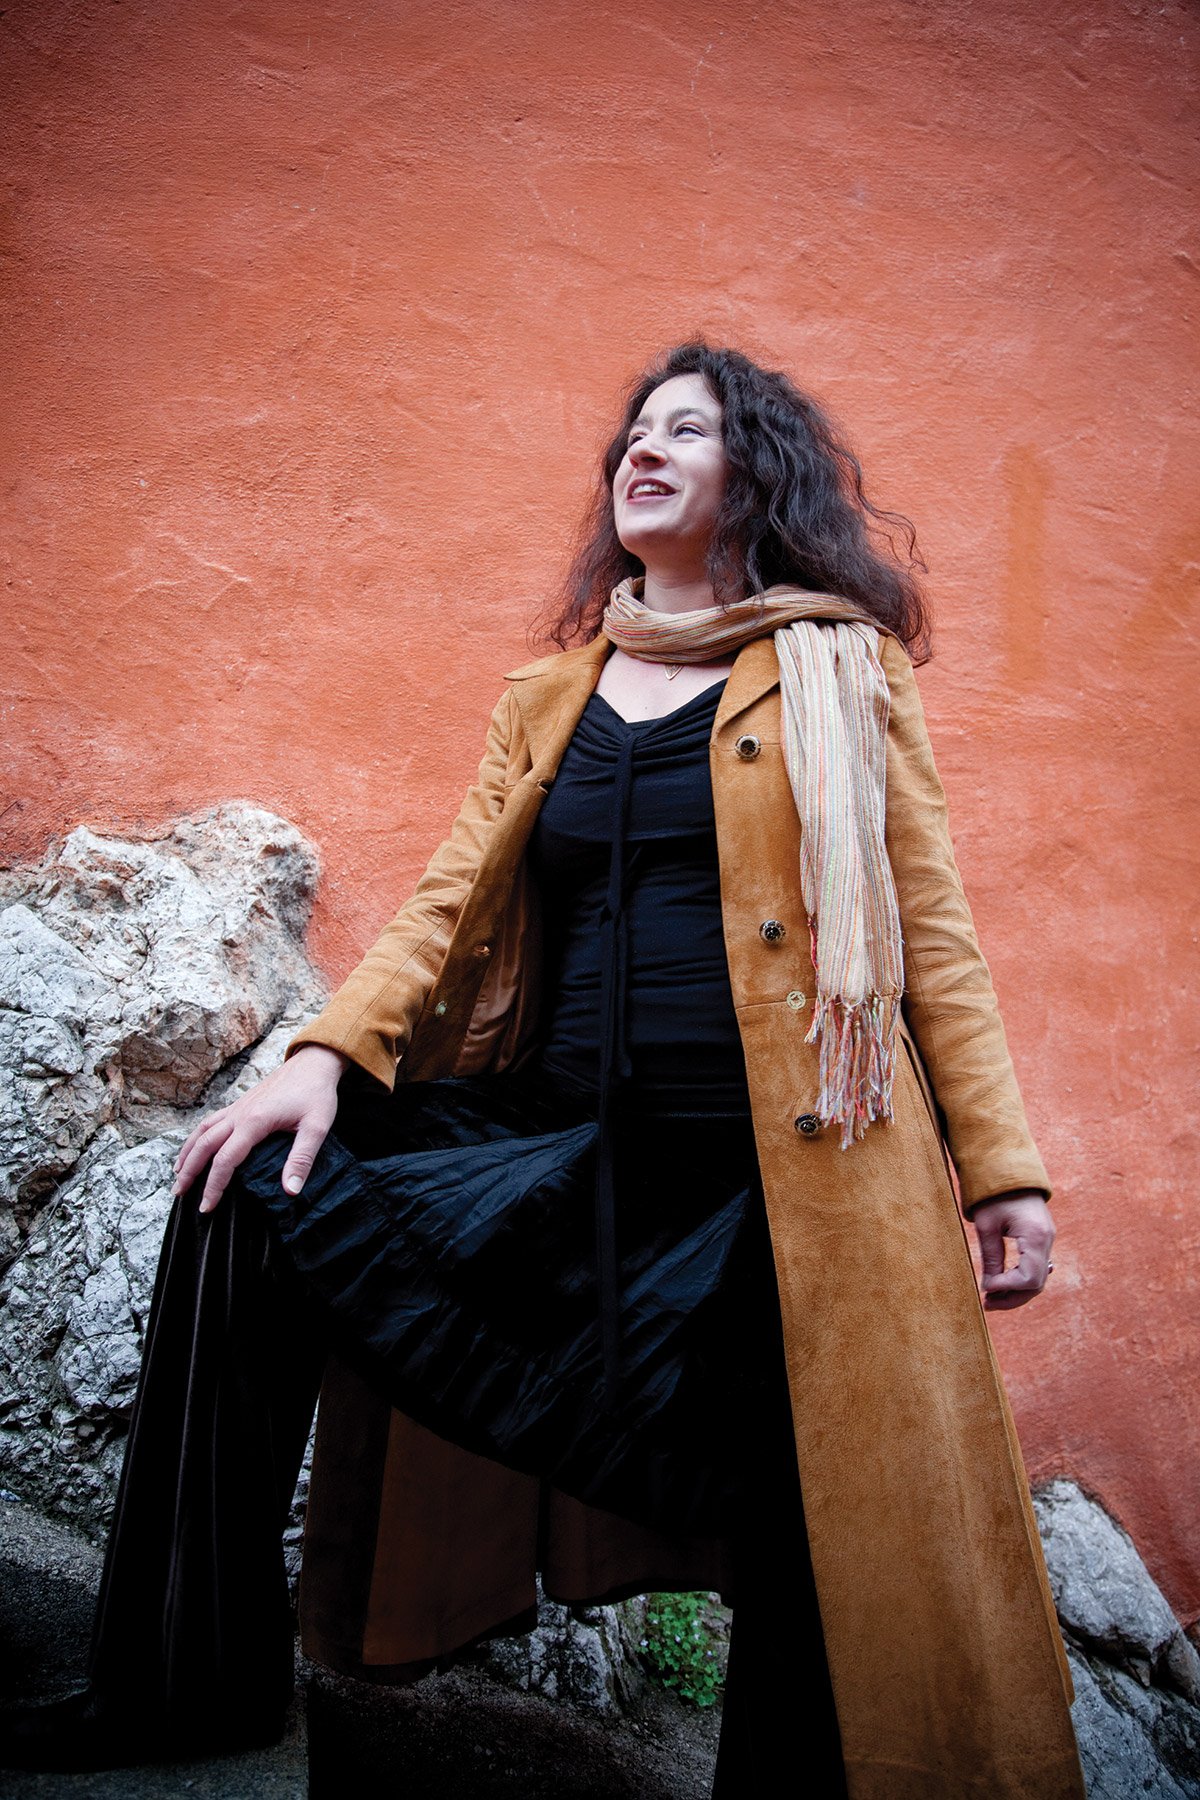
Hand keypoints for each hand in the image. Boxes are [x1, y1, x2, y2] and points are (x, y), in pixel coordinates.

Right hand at [171, 1044, 349, 1213]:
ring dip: (187, 1154)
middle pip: (204, 1145)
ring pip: (201, 1131)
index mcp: (254, 1122)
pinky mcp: (240, 1104)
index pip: (225, 1160)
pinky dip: (197, 1137)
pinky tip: (195, 1147)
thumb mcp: (316, 1127)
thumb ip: (302, 1159)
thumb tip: (291, 1190)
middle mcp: (239, 1114)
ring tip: (178, 1175)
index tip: (207, 1206)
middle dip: (190, 1172)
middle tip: (179, 1195)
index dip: (213, 1186)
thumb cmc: (316, 1093)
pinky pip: (210, 1122)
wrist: (313, 1063)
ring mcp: (237, 1108)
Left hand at [970, 1191, 1055, 1310]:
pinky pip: (1037, 1267)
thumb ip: (991, 1257)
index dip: (1007, 1288)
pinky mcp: (1041, 1238)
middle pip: (1036, 1283)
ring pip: (1038, 1278)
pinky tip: (1004, 1285)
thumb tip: (989, 1287)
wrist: (1009, 1168)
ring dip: (1016, 1291)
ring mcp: (1047, 1239)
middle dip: (1012, 1297)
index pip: (1028, 1277)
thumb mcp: (986, 1225)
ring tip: (991, 1298)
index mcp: (1035, 1236)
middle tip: (987, 1304)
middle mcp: (1047, 1240)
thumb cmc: (994, 1193)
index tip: (985, 1288)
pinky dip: (1022, 1279)